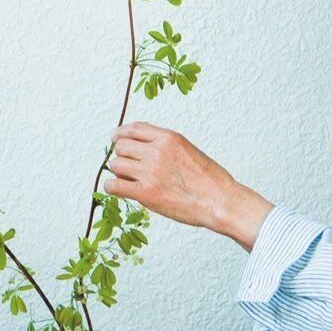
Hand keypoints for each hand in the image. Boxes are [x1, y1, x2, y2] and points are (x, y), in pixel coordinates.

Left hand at [103, 123, 272, 247]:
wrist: (220, 201)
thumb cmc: (210, 180)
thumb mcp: (188, 149)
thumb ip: (166, 145)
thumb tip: (143, 143)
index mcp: (168, 138)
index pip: (134, 128)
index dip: (120, 133)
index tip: (115, 138)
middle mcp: (156, 151)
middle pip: (121, 146)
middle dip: (122, 155)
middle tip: (127, 166)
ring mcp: (150, 172)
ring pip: (116, 165)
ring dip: (118, 172)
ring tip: (127, 179)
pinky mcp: (146, 193)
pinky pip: (114, 186)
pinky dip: (111, 187)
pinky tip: (117, 189)